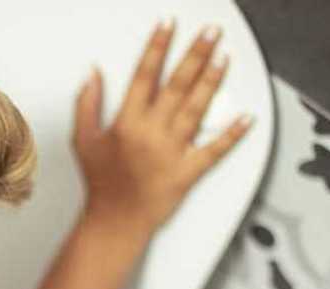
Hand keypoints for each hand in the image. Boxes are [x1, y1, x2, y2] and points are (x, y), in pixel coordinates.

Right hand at [73, 21, 252, 240]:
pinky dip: (231, 135)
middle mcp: (152, 134)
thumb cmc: (101, 183)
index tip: (169, 26)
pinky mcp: (187, 172)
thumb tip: (94, 74)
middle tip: (211, 33)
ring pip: (196, 110)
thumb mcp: (83, 140)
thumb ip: (87, 104)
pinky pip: (213, 151)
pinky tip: (246, 118)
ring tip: (223, 58)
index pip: (144, 76)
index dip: (157, 48)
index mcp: (127, 123)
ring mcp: (172, 152)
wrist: (115, 221)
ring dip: (212, 82)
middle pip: (177, 86)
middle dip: (195, 55)